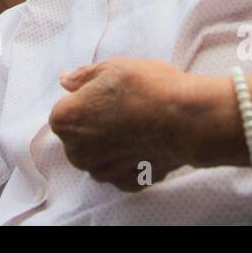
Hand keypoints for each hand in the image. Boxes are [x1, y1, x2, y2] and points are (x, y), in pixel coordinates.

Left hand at [48, 57, 203, 191]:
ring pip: (101, 155)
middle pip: (81, 135)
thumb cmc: (146, 89)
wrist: (186, 120)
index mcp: (65, 120)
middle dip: (97, 124)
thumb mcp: (111, 68)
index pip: (67, 108)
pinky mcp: (128, 184)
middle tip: (125, 107)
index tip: (109, 94)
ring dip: (113, 144)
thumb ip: (83, 77)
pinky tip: (148, 142)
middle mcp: (77, 152)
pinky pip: (123, 170)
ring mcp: (102, 172)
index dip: (88, 98)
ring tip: (139, 124)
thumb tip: (66, 81)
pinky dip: (132, 159)